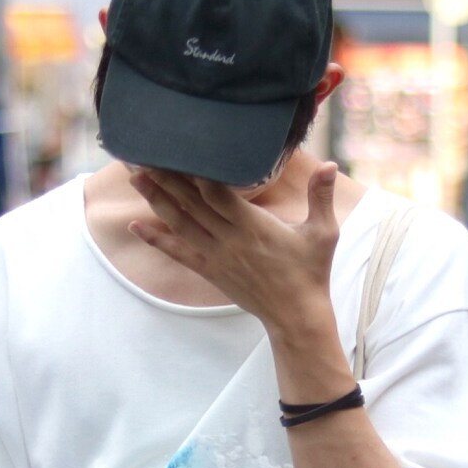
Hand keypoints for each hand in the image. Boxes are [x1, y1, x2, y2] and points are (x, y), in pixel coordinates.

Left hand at [127, 161, 340, 333]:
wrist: (296, 315)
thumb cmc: (311, 272)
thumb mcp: (323, 233)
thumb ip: (322, 197)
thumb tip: (332, 165)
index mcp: (253, 226)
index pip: (217, 194)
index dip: (196, 173)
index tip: (179, 152)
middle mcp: (229, 239)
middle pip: (191, 204)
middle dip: (167, 179)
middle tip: (143, 155)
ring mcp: (216, 256)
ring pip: (180, 223)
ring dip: (156, 200)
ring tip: (135, 177)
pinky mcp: (210, 270)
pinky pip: (178, 252)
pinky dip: (156, 239)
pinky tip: (136, 226)